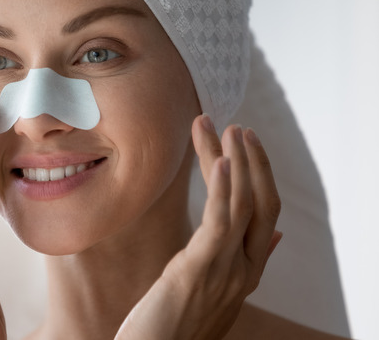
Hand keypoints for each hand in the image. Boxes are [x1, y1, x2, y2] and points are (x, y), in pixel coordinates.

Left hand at [116, 114, 282, 339]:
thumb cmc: (174, 327)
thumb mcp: (215, 292)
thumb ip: (241, 262)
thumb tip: (271, 237)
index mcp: (246, 272)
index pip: (264, 214)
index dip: (260, 176)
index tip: (244, 146)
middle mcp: (244, 270)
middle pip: (262, 203)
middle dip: (254, 161)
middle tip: (237, 127)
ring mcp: (227, 270)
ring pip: (244, 204)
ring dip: (237, 161)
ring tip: (227, 127)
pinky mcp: (200, 268)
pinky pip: (220, 221)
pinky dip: (225, 186)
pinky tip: (221, 158)